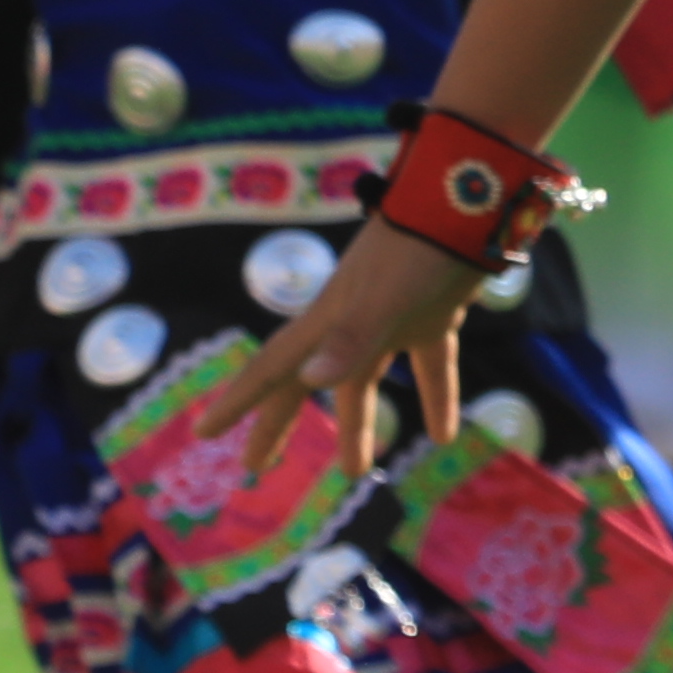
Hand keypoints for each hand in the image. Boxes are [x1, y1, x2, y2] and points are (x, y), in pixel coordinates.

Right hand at [182, 219, 489, 493]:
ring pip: (365, 381)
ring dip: (359, 424)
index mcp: (326, 322)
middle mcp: (350, 323)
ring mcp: (391, 318)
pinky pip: (430, 365)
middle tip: (258, 467)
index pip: (272, 369)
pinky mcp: (434, 314)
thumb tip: (313, 379)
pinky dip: (437, 399)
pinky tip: (444, 437)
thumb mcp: (382, 298)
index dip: (239, 401)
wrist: (467, 201)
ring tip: (355, 471)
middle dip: (281, 423)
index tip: (206, 433)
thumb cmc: (417, 249)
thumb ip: (351, 339)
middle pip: (306, 382)